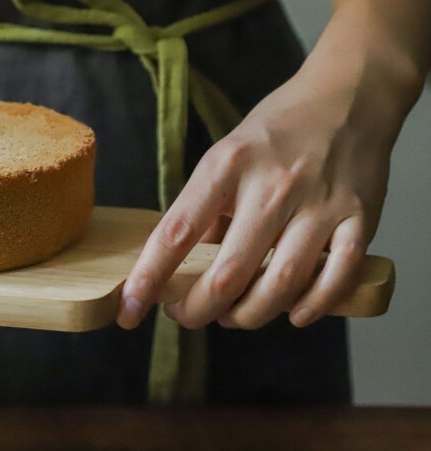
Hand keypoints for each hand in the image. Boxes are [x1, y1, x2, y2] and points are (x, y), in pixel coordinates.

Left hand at [115, 12, 425, 329]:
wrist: (348, 96)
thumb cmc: (275, 134)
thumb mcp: (225, 159)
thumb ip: (206, 212)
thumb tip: (179, 270)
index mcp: (225, 167)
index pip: (175, 234)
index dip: (148, 280)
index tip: (128, 311)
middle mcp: (271, 186)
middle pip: (227, 274)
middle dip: (198, 310)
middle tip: (187, 315)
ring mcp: (319, 204)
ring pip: (280, 284)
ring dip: (249, 315)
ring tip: (234, 316)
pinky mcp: (359, 218)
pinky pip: (336, 277)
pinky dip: (312, 306)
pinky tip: (293, 313)